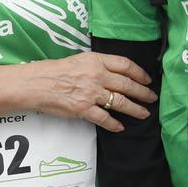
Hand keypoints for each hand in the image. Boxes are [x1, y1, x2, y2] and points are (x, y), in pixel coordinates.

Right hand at [6, 52, 154, 129]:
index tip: (148, 80)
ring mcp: (90, 93)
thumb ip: (99, 64)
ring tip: (144, 113)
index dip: (140, 73)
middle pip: (127, 85)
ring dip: (135, 109)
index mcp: (96, 61)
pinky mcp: (83, 109)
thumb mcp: (80, 59)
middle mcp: (97, 76)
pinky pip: (104, 118)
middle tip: (152, 98)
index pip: (126, 65)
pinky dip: (114, 124)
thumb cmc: (54, 71)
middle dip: (143, 93)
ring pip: (120, 102)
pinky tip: (120, 126)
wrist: (35, 83)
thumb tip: (116, 72)